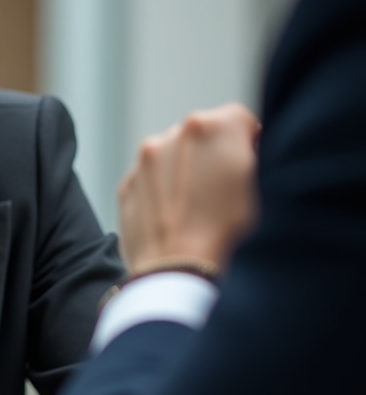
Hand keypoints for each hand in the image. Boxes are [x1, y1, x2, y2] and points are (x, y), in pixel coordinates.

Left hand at [118, 103, 260, 270]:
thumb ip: (259, 154)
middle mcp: (173, 134)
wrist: (179, 276)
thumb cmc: (232, 236)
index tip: (253, 167)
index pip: (240, 119)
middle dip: (215, 156)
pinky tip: (179, 220)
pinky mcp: (127, 186)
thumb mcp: (267, 187)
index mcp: (212, 126)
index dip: (251, 143)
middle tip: (228, 194)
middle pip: (203, 135)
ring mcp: (144, 161)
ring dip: (187, 172)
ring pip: (174, 156)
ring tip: (201, 212)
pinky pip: (151, 181)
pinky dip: (164, 193)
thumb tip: (254, 147)